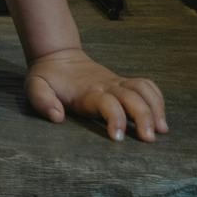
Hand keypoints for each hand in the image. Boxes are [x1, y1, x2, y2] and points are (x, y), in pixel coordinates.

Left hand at [24, 47, 167, 142]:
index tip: (117, 138)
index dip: (115, 118)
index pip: (107, 103)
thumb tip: (57, 117)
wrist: (58, 56)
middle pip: (132, 97)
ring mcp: (116, 82)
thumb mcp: (35, 87)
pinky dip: (157, 99)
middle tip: (149, 139)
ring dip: (156, 108)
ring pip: (143, 89)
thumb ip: (42, 101)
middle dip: (143, 117)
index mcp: (86, 91)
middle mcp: (106, 86)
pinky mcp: (122, 82)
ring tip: (162, 130)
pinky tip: (160, 118)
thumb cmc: (47, 78)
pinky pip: (146, 86)